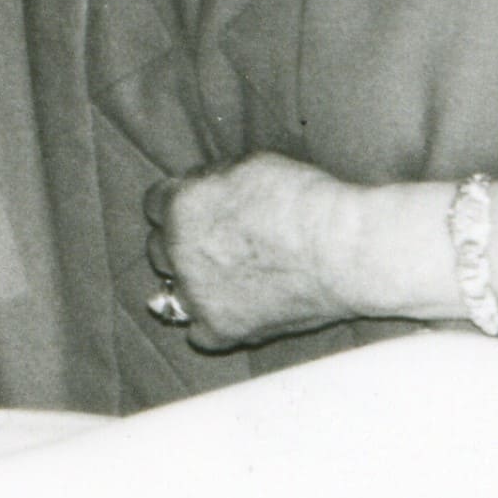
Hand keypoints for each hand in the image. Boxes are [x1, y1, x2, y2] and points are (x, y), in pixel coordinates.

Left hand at [143, 151, 367, 350]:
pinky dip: (211, 324)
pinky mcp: (221, 328)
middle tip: (217, 245)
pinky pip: (198, 333)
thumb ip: (212, 180)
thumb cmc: (304, 201)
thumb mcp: (249, 164)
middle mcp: (177, 250)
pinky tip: (231, 313)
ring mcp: (197, 293)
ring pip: (173, 292)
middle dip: (182, 244)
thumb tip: (202, 189)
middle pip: (159, 248)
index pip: (155, 205)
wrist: (342, 248)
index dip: (179, 206)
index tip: (200, 211)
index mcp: (180, 205)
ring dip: (193, 284)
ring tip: (225, 280)